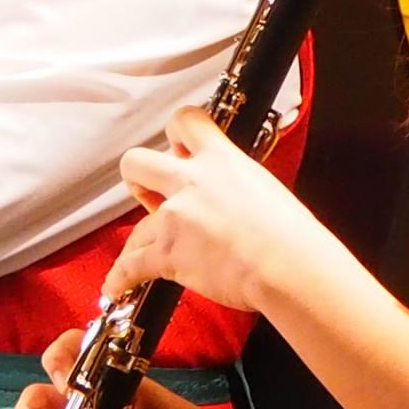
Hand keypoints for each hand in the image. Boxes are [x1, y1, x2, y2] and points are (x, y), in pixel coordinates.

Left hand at [101, 107, 337, 315]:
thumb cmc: (292, 236)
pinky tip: (116, 287)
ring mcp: (174, 216)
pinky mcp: (167, 252)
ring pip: (134, 226)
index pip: (185, 121)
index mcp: (221, 159)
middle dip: (137, 179)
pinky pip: (131, 266)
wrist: (289, 266)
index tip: (176, 148)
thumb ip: (236, 186)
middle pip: (137, 162)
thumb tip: (230, 200)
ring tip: (136, 260)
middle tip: (148, 194)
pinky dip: (120, 279)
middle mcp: (191, 181)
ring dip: (137, 244)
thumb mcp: (265, 189)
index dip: (175, 134)